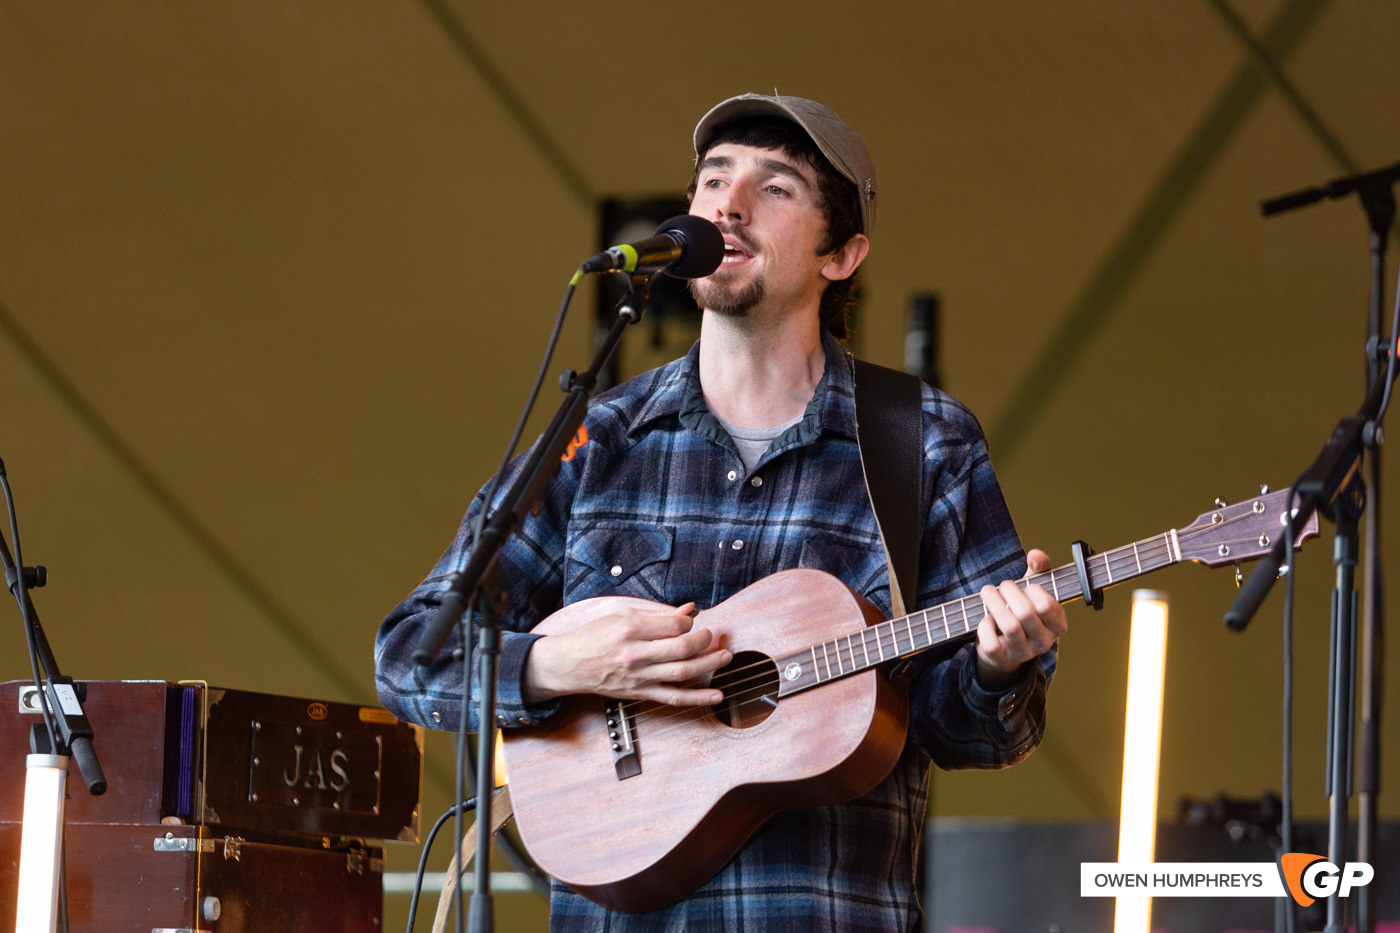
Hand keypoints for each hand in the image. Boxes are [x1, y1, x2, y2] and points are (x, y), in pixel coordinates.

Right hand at [523, 603, 731, 706]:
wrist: (568, 665)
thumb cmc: (594, 637)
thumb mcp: (622, 616)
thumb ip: (657, 615)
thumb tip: (689, 610)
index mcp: (631, 629)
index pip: (673, 625)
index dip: (689, 622)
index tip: (690, 621)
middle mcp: (636, 654)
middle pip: (682, 648)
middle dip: (706, 641)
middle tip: (714, 636)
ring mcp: (639, 677)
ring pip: (683, 673)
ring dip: (710, 664)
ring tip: (726, 655)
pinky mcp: (640, 693)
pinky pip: (674, 698)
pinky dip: (698, 698)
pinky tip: (716, 695)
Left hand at [973, 548, 1067, 689]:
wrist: (1006, 646)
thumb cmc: (1023, 610)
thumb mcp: (1033, 590)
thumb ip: (1038, 569)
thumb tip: (1036, 554)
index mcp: (1057, 625)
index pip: (1047, 606)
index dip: (1033, 590)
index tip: (1025, 586)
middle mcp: (1044, 642)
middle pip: (1026, 613)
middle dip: (1009, 592)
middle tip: (1003, 585)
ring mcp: (1022, 653)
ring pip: (1010, 627)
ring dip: (995, 603)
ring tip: (987, 592)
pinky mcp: (1001, 659)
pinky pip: (991, 643)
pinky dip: (984, 626)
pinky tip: (985, 618)